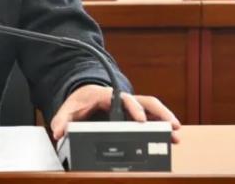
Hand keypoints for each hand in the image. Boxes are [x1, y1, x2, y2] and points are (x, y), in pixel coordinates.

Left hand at [50, 84, 180, 142]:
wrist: (85, 96)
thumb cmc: (81, 101)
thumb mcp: (69, 108)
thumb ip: (62, 119)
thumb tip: (58, 132)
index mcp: (109, 96)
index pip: (124, 100)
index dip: (134, 109)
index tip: (141, 119)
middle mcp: (124, 99)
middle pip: (146, 102)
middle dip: (160, 114)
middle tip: (172, 126)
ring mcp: (132, 106)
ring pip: (153, 109)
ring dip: (165, 120)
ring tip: (176, 135)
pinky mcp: (135, 114)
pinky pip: (152, 117)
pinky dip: (162, 125)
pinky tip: (171, 138)